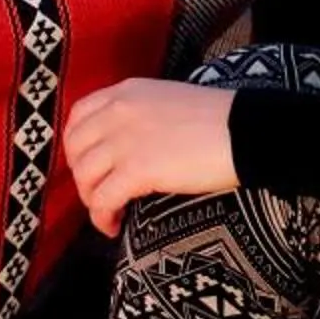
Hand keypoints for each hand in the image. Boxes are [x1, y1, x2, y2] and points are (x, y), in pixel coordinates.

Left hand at [62, 78, 237, 232]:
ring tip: (108, 214)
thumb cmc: (217, 119)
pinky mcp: (137, 170)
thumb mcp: (166, 100)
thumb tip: (127, 142)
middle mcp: (117, 111)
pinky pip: (102, 200)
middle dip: (81, 175)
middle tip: (97, 192)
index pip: (78, 115)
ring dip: (91, 200)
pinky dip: (102, 218)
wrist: (244, 131)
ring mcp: (124, 140)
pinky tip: (114, 226)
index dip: (76, 144)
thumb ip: (139, 113)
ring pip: (84, 176)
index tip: (86, 163)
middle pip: (75, 148)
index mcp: (125, 91)